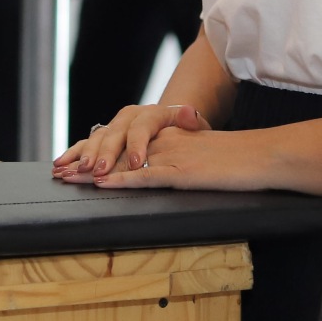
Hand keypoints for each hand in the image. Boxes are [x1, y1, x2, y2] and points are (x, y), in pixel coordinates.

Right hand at [54, 101, 211, 181]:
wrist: (169, 123)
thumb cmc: (184, 132)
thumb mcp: (194, 126)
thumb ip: (191, 121)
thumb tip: (190, 113)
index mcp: (151, 114)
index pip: (142, 127)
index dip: (138, 145)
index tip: (136, 163)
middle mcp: (129, 117)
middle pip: (114, 134)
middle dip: (104, 154)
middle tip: (98, 171)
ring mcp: (114, 126)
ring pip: (96, 139)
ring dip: (83, 156)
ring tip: (72, 170)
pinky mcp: (103, 136)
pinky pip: (85, 145)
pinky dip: (72, 154)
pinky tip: (59, 165)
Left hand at [55, 104, 265, 190]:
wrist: (262, 155)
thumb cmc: (236, 159)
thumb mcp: (201, 152)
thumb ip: (180, 154)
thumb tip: (160, 166)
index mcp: (166, 135)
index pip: (121, 140)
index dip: (93, 149)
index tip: (69, 159)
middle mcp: (164, 142)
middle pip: (115, 149)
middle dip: (84, 160)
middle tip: (59, 171)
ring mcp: (172, 156)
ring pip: (125, 163)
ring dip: (94, 172)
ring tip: (69, 179)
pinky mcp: (183, 173)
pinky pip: (148, 177)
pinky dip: (124, 181)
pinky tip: (104, 185)